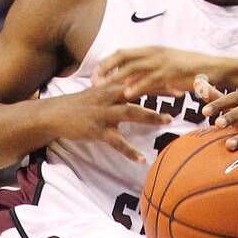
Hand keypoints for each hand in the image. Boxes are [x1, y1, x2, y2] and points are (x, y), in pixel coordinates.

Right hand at [43, 81, 172, 163]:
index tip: (178, 78)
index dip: (159, 78)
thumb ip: (119, 91)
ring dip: (151, 116)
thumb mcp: (100, 93)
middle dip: (160, 91)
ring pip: (130, 112)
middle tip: (181, 93)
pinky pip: (117, 142)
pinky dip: (130, 151)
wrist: (55, 114)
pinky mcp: (97, 130)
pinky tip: (141, 159)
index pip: (139, 78)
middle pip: (139, 90)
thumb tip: (138, 90)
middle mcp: (109, 96)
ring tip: (168, 120)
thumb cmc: (82, 105)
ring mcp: (103, 113)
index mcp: (112, 86)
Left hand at [94, 47, 224, 98]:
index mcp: (151, 50)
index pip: (123, 52)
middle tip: (93, 80)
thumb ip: (147, 73)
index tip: (95, 72)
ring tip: (102, 88)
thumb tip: (129, 81)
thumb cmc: (189, 70)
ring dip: (115, 77)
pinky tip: (126, 94)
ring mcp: (161, 62)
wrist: (213, 67)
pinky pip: (149, 80)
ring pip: (132, 68)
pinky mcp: (170, 73)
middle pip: (122, 56)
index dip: (107, 62)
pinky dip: (136, 86)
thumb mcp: (165, 67)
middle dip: (106, 68)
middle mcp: (154, 53)